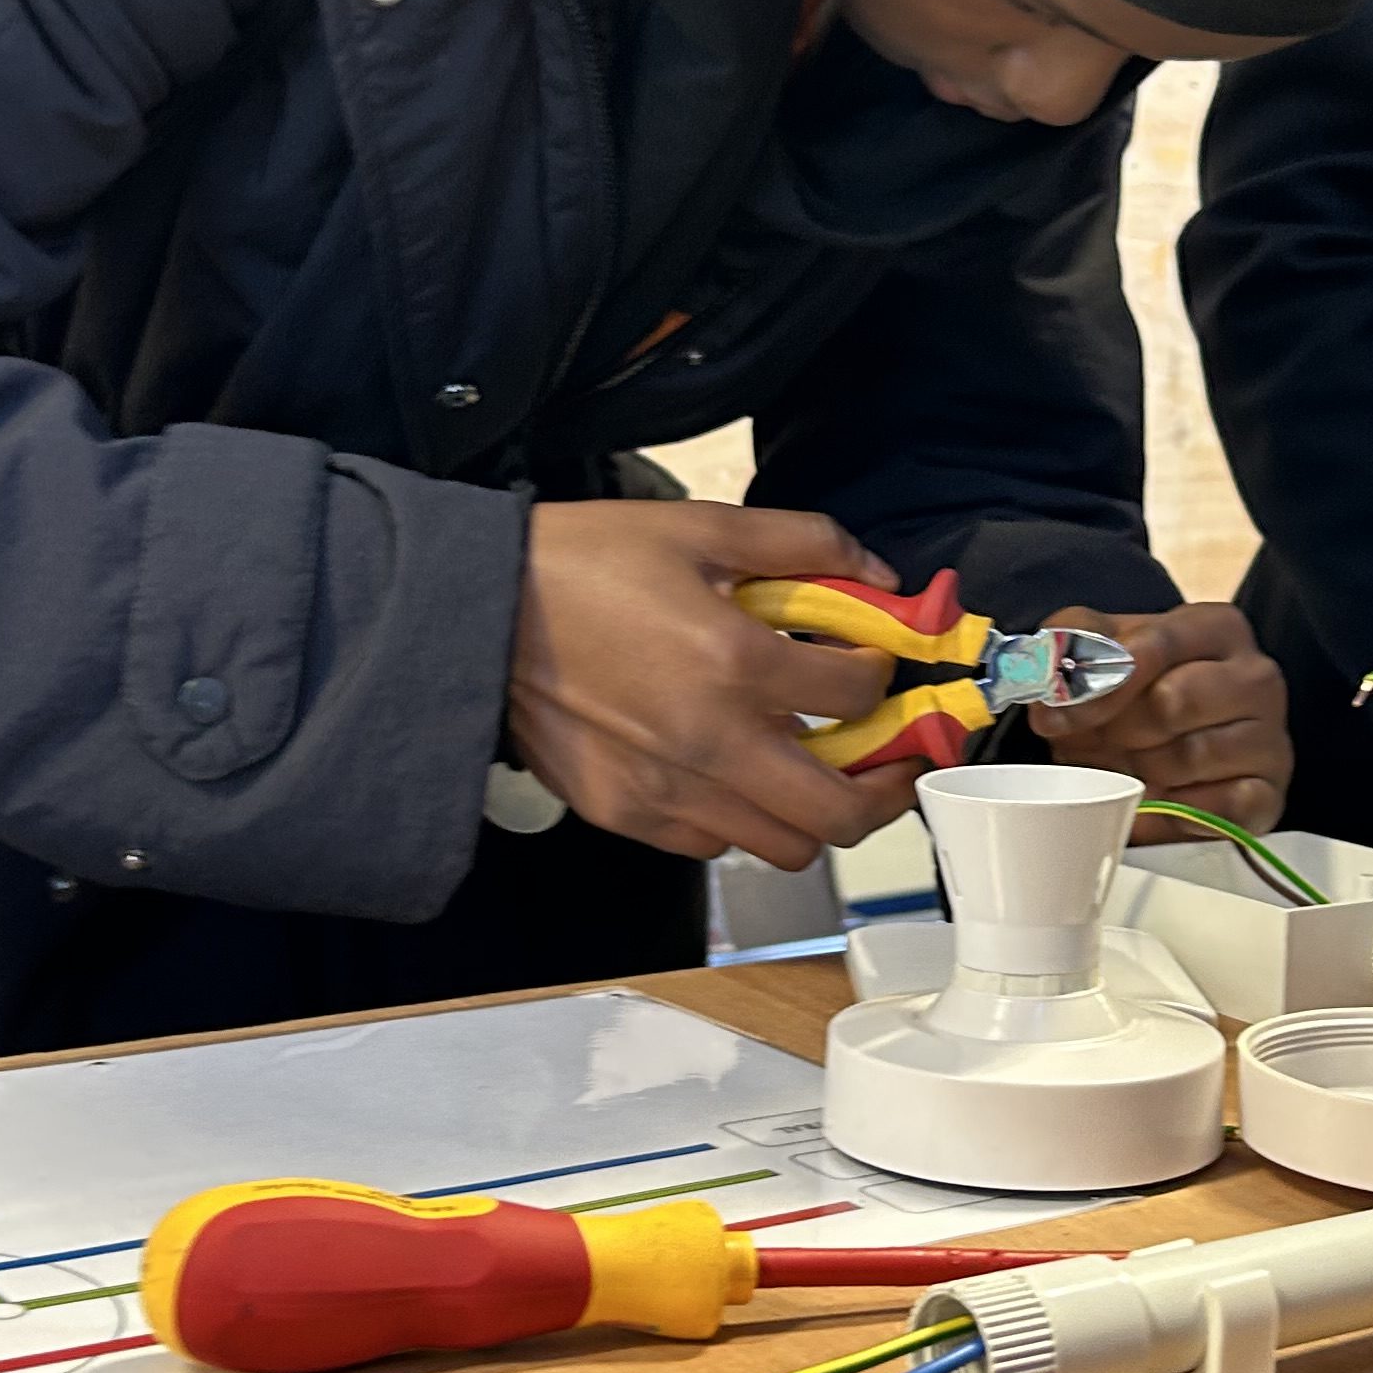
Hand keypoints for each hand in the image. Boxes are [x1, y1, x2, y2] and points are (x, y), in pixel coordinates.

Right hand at [505, 503, 924, 872]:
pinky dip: (744, 817)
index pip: (857, 694)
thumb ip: (804, 544)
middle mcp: (710, 744)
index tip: (873, 663)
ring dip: (816, 811)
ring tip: (815, 767)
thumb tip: (877, 575)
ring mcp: (667, 791)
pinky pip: (716, 843)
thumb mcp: (702, 527)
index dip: (883, 675)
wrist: (478, 612)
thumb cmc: (584, 563)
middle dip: (888, 787)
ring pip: (786, 845)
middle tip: (894, 758)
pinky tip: (736, 770)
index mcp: (735, 663)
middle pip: (842, 813)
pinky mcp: (628, 815)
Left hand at [1032, 599, 1292, 832]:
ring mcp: (1270, 739)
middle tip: (1094, 743)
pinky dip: (1169, 813)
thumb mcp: (1094, 647)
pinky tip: (1155, 801)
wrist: (1165, 743)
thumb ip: (1066, 648)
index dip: (1095, 684)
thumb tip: (1052, 692)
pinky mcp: (1269, 796)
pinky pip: (1213, 811)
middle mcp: (1256, 678)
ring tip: (1125, 768)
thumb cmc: (1135, 690)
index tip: (1054, 716)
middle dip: (1116, 731)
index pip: (1154, 645)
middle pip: (1172, 702)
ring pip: (1187, 759)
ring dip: (1138, 772)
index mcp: (1218, 628)